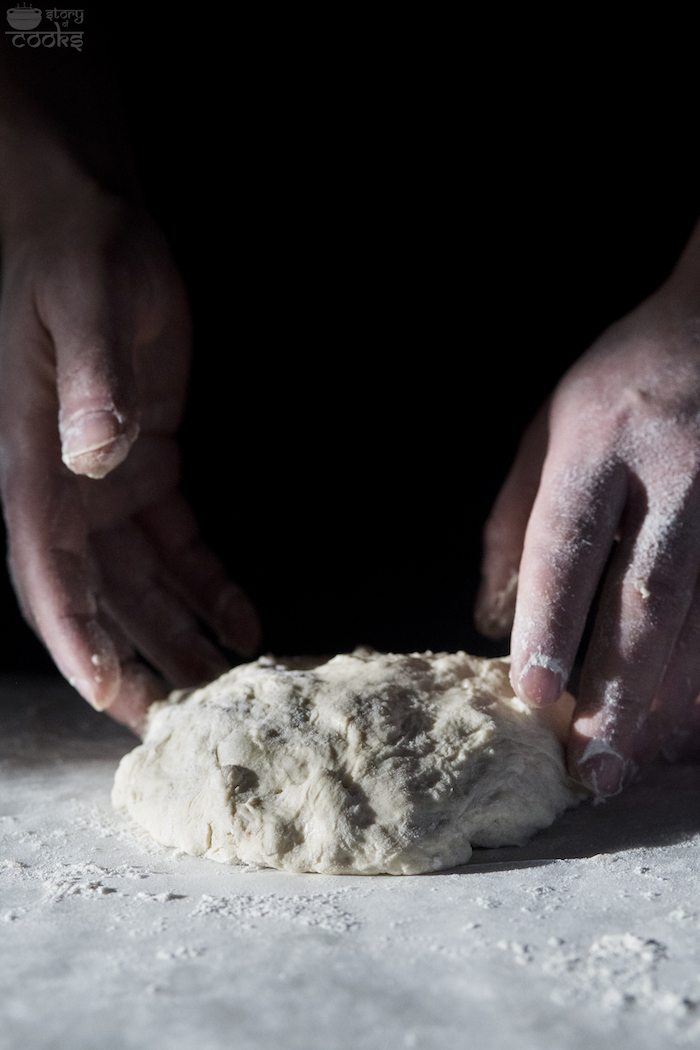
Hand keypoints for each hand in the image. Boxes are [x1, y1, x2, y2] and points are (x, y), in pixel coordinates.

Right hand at [0, 146, 259, 734]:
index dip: (75, 636)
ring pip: (140, 584)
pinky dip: (208, 585)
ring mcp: (105, 481)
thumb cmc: (77, 255)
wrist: (89, 222)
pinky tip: (244, 619)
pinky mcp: (148, 465)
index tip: (110, 695)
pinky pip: (176, 543)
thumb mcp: (88, 307)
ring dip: (178, 637)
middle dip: (134, 663)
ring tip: (226, 690)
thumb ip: (90, 384)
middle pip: (97, 599)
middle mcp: (65, 486)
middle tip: (182, 727)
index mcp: (37, 463)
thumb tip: (97, 457)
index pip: (47, 569)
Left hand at [476, 222, 699, 794]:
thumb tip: (491, 617)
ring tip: (641, 759)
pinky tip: (691, 716)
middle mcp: (672, 472)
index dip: (552, 624)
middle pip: (647, 595)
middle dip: (620, 687)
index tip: (535, 693)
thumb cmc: (618, 381)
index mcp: (598, 443)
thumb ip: (514, 518)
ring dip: (671, 695)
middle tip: (595, 762)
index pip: (569, 545)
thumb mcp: (546, 427)